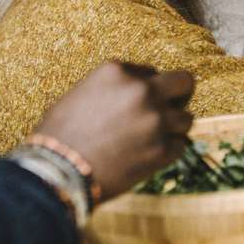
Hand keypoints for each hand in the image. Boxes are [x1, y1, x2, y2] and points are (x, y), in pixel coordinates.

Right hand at [32, 62, 195, 198]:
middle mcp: (142, 90)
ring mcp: (155, 119)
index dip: (145, 88)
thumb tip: (133, 90)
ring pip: (186, 118)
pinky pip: (180, 145)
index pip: (150, 72)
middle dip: (180, 95)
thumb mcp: (79, 95)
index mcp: (117, 72)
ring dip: (173, 128)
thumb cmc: (58, 135)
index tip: (136, 103)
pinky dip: (168, 150)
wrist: (57, 172)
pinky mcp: (163, 148)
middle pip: (184, 82)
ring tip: (151, 139)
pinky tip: (149, 155)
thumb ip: (112, 88)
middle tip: (173, 107)